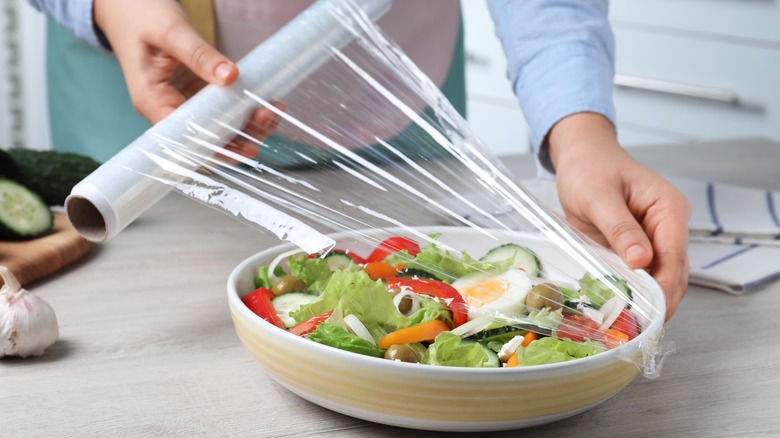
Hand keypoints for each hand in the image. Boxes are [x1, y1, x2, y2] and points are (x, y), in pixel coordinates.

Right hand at [93, 0, 278, 159]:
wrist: (128, 4)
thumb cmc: (140, 15)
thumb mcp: (170, 31)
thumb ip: (198, 54)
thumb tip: (230, 76)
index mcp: (151, 100)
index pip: (183, 138)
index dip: (214, 146)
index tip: (243, 146)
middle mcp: (167, 107)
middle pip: (204, 137)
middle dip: (237, 137)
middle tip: (266, 121)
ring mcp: (182, 101)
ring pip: (217, 125)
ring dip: (245, 125)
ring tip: (272, 112)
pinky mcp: (196, 92)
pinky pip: (221, 107)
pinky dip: (243, 108)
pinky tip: (266, 103)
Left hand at [547, 113, 690, 319]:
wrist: (581, 157)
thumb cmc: (590, 169)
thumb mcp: (599, 196)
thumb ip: (620, 228)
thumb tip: (641, 261)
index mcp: (668, 209)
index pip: (674, 256)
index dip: (664, 286)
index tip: (651, 311)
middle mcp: (669, 226)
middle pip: (673, 272)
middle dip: (659, 300)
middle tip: (638, 328)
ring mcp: (656, 238)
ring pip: (659, 278)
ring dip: (647, 300)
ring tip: (629, 325)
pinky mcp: (638, 247)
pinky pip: (640, 274)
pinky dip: (633, 291)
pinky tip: (620, 308)